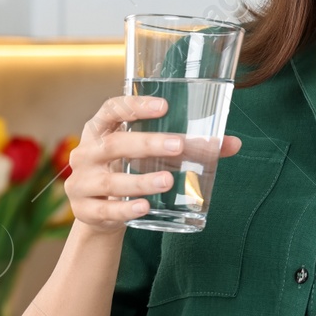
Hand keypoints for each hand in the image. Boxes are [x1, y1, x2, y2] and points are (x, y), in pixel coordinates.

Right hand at [65, 94, 242, 232]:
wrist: (100, 209)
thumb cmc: (131, 169)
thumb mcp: (153, 154)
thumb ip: (190, 147)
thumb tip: (234, 143)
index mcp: (102, 129)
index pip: (113, 108)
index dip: (135, 105)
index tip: (163, 106)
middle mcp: (87, 152)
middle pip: (114, 143)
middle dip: (146, 144)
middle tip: (178, 145)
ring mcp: (81, 181)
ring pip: (110, 180)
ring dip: (140, 181)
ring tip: (167, 181)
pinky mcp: (84, 209)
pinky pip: (104, 209)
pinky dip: (124, 209)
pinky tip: (144, 208)